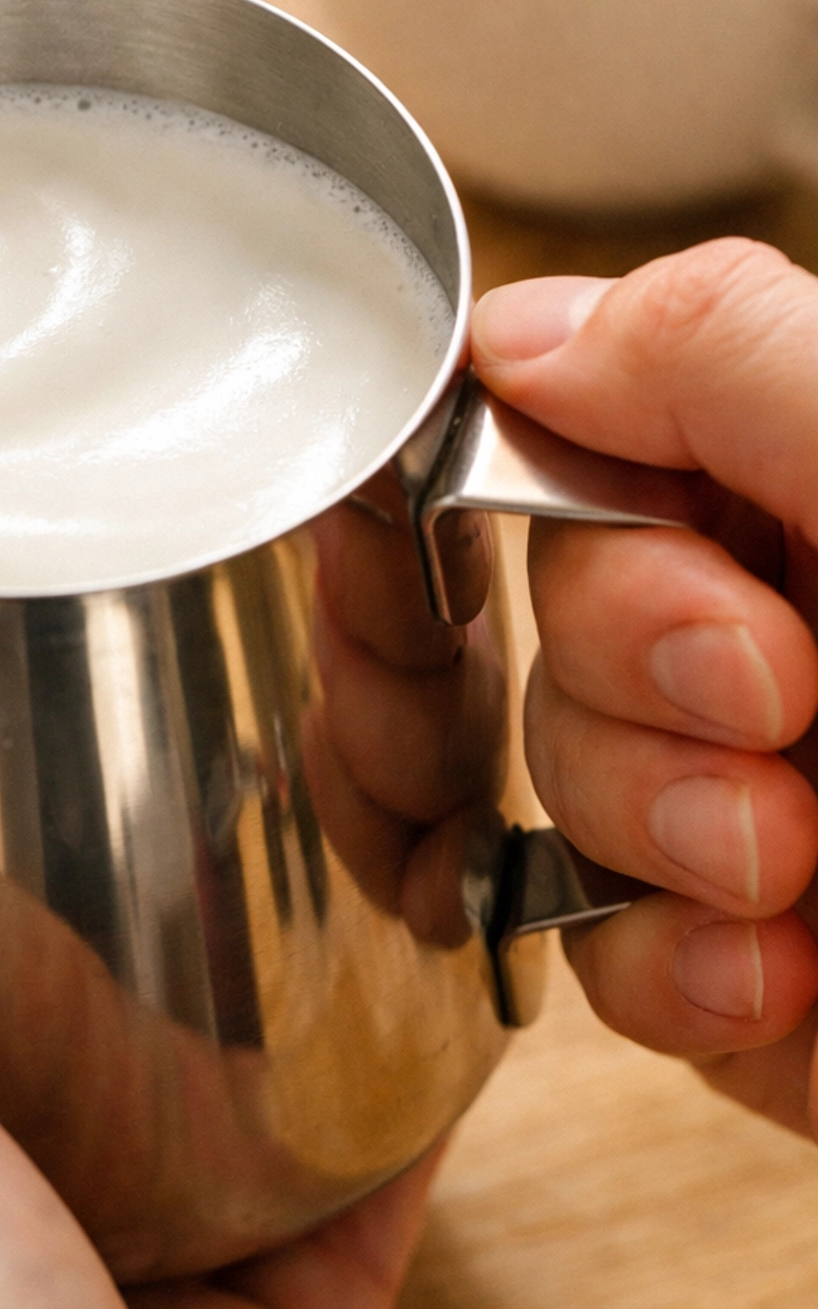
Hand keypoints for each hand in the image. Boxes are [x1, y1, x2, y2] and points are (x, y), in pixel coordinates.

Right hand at [471, 240, 817, 1134]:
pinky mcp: (772, 968)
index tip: (698, 565)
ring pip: (570, 783)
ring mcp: (780, 804)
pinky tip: (778, 977)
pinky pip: (609, 949)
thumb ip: (728, 355)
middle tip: (779, 712)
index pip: (606, 439)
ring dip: (648, 829)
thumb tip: (519, 332)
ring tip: (792, 873)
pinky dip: (669, 970)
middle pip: (564, 615)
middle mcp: (807, 633)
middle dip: (631, 675)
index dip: (583, 502)